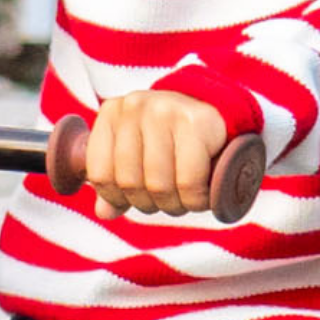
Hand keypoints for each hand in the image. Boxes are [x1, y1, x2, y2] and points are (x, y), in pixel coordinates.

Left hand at [84, 89, 229, 217]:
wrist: (220, 112)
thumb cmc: (174, 137)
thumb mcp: (139, 153)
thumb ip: (117, 181)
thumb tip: (103, 213)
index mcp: (111, 113)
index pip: (99, 174)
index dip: (117, 198)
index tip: (138, 198)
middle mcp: (134, 106)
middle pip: (129, 182)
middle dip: (150, 203)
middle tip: (169, 201)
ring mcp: (164, 110)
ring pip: (158, 185)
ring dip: (175, 205)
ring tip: (186, 199)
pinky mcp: (196, 122)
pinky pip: (188, 182)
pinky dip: (196, 200)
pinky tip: (203, 195)